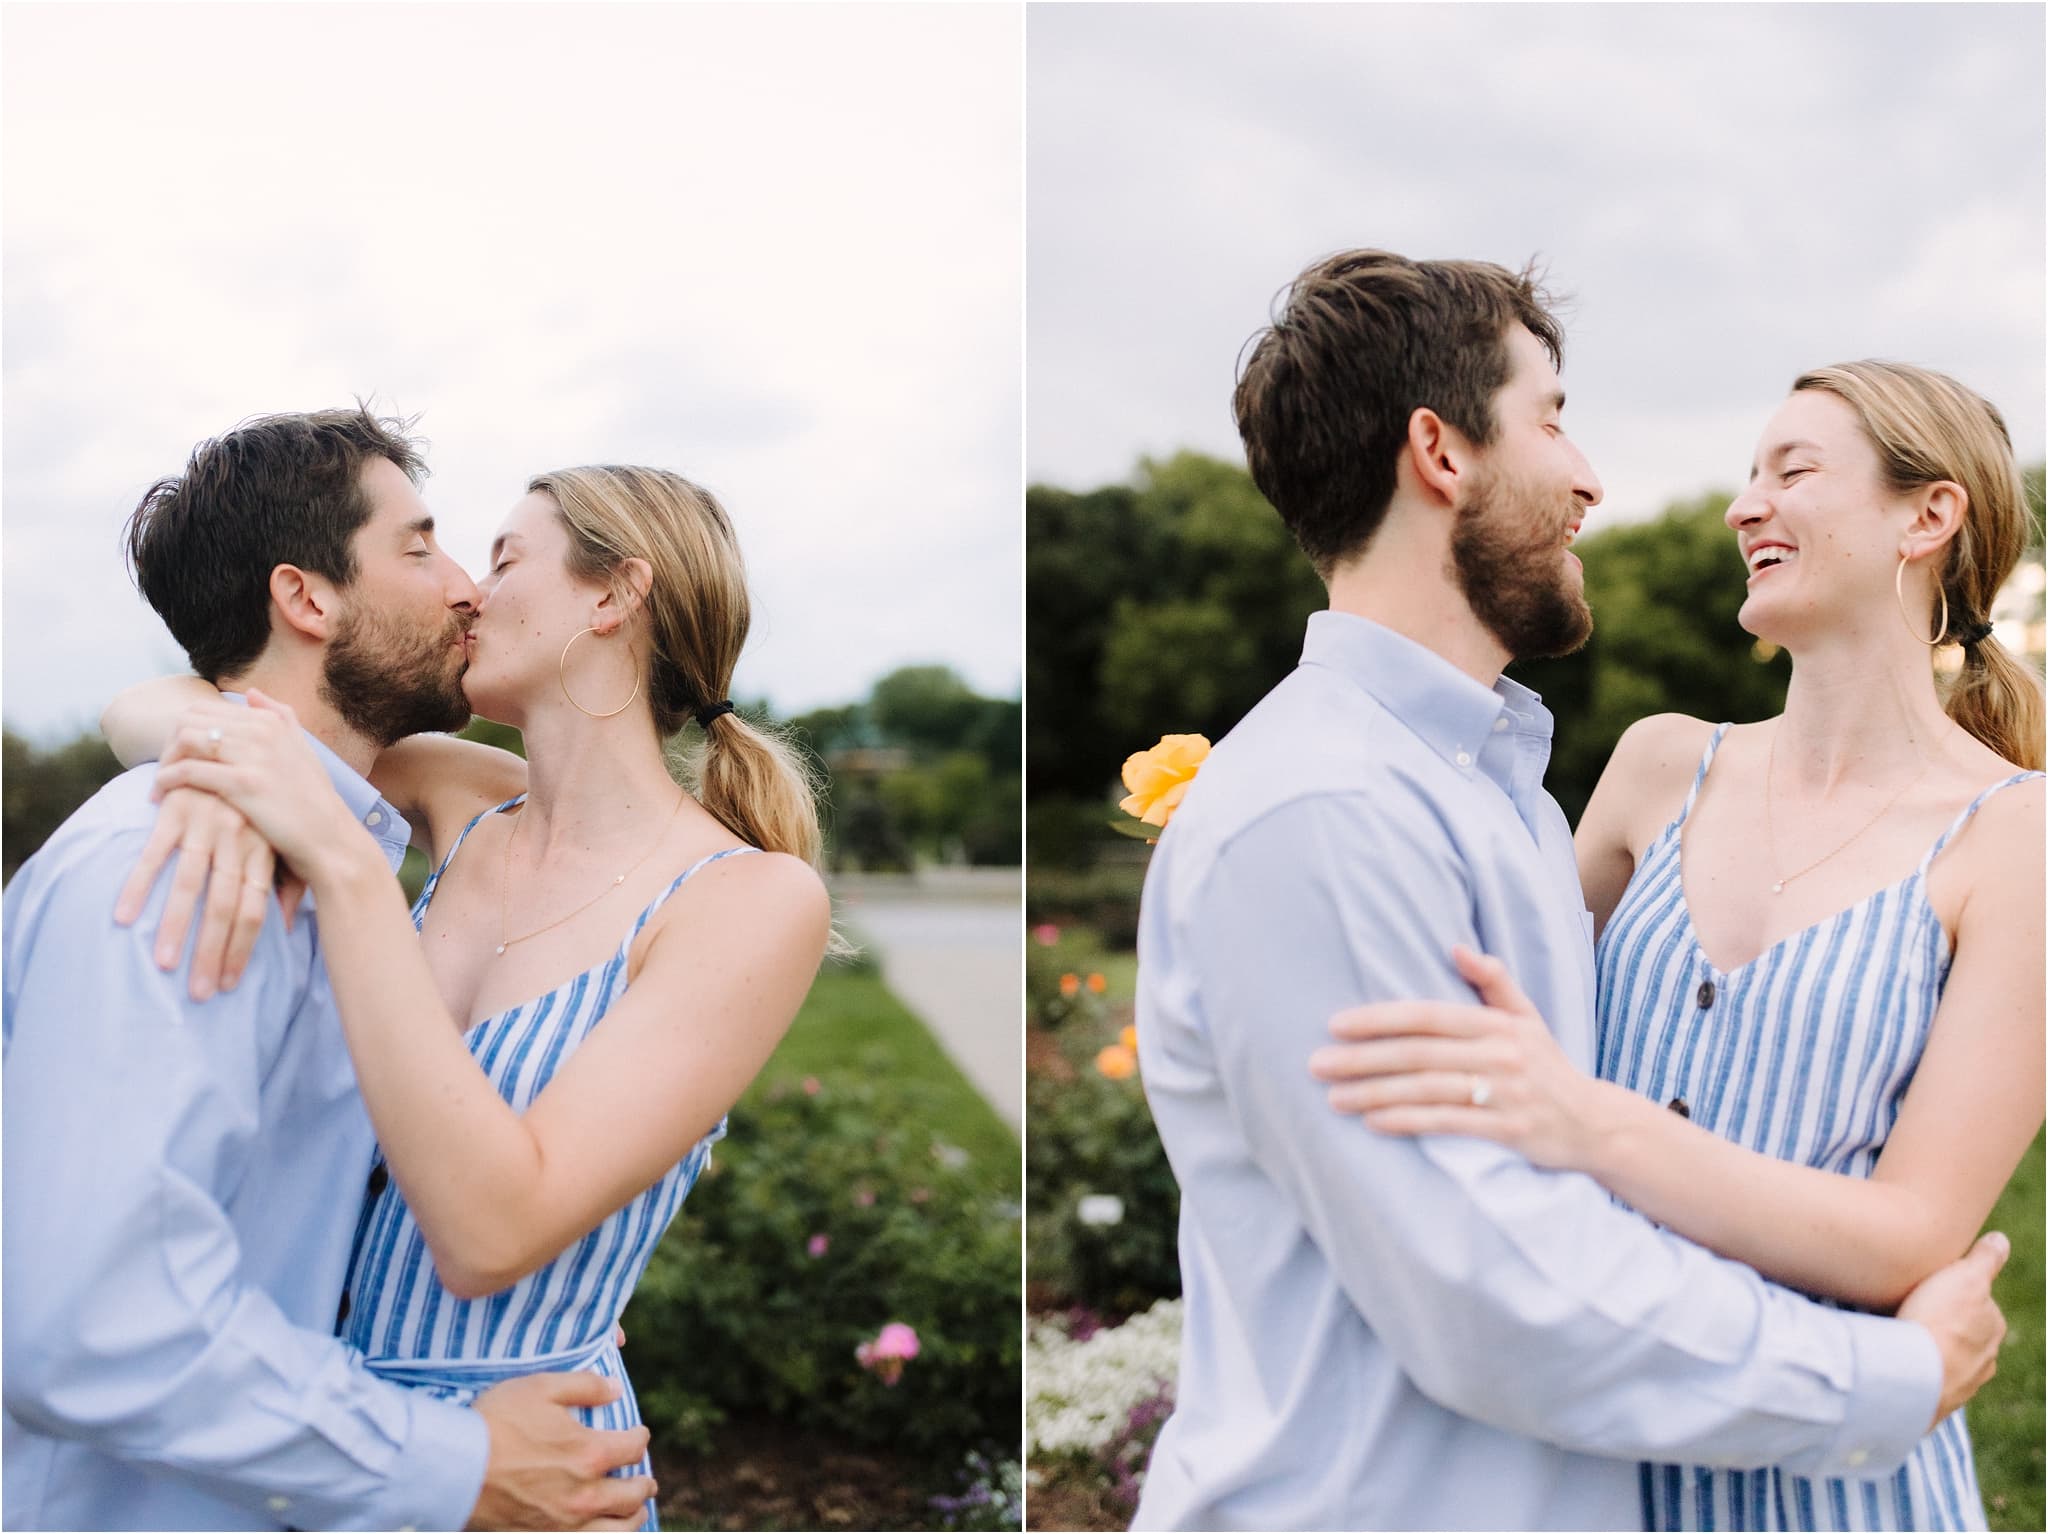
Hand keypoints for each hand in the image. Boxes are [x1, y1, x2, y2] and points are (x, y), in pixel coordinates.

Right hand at [112, 786, 305, 999]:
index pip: (255, 910)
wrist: (225, 744)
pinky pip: (154, 853)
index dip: (242, 948)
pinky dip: (138, 886)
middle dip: (211, 951)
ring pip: (189, 885)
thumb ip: (287, 881)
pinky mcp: (175, 809)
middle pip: (225, 905)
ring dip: (175, 928)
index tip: (230, 984)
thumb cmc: (253, 806)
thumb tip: (289, 927)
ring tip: (164, 966)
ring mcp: (205, 823)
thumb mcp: (277, 837)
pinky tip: (124, 918)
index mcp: (263, 850)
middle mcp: (237, 839)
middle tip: (200, 993)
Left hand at [148, 691, 361, 883]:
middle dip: (168, 743)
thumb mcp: (302, 749)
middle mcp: (262, 730)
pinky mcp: (244, 783)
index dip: (182, 730)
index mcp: (271, 720)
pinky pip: (189, 770)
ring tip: (161, 784)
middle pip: (189, 719)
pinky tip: (162, 794)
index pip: (205, 708)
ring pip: (185, 739)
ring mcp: (254, 755)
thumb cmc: (312, 800)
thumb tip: (251, 692)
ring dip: (165, 760)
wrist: (328, 838)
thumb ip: (280, 716)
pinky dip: (168, 780)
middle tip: (165, 769)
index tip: (177, 755)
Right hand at [469, 1371, 656, 1530]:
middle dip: (643, 1485)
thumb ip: (585, 1386)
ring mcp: (565, 1525)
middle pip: (632, 1495)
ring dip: (632, 1519)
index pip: (633, 1448)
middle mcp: (586, 1494)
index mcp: (591, 1454)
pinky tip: (603, 1533)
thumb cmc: (495, 1423)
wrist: (453, 1469)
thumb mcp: (541, 1388)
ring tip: (635, 1513)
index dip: (639, 1439)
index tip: (638, 1436)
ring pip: (618, 1530)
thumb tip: (616, 1389)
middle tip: (646, 1482)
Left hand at [1310, 945, 1602, 1168]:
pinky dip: (1409, 1123)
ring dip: (1375, 1094)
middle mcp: (1501, 1054)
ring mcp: (1505, 1093)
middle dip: (1363, 1058)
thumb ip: (1493, 982)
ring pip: (1427, 1090)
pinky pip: (1448, 1124)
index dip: (1380, 1019)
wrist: (1596, 1124)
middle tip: (1317, 1064)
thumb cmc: (1547, 1067)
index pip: (1428, 1015)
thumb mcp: (1527, 1018)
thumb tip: (1457, 947)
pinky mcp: (1509, 1130)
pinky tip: (1374, 1123)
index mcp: (1497, 1024)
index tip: (1335, 1025)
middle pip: (1419, 1053)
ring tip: (1334, 1098)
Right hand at [1897, 1231, 2008, 1427]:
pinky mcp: (1936, 1401)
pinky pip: (1927, 1380)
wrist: (1914, 1373)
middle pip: (1964, 1334)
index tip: (1931, 1286)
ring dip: (1931, 1351)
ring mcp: (1962, 1384)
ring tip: (1903, 1340)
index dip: (1954, 1291)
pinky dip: (1917, 1371)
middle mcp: (1985, 1359)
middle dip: (1945, 1325)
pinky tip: (1900, 1363)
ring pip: (1947, 1360)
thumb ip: (1986, 1259)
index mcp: (1993, 1327)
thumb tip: (2001, 1240)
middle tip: (1915, 1311)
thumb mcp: (1965, 1276)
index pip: (1978, 1302)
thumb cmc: (1940, 1320)